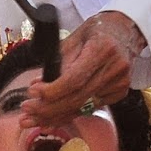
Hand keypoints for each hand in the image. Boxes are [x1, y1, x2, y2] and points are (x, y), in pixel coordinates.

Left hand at [21, 11, 143, 128]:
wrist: (125, 30)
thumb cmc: (96, 31)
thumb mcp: (74, 37)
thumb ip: (59, 60)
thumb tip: (40, 83)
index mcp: (102, 50)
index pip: (75, 79)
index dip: (52, 90)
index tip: (32, 92)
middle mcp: (114, 69)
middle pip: (77, 98)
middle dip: (47, 109)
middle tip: (25, 112)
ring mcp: (119, 83)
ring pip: (81, 108)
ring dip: (54, 116)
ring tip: (31, 120)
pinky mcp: (119, 93)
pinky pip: (89, 108)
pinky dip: (68, 114)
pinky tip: (51, 118)